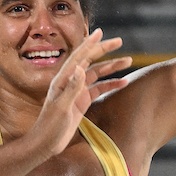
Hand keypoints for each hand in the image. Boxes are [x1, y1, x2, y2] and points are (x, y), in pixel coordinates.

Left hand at [32, 29, 131, 154]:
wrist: (46, 143)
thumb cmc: (50, 126)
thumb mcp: (62, 107)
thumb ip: (72, 88)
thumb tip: (81, 68)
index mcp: (62, 80)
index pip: (78, 57)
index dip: (90, 44)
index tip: (101, 32)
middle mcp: (69, 82)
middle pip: (89, 61)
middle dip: (104, 50)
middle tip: (119, 41)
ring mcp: (76, 91)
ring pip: (97, 74)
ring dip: (111, 67)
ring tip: (129, 60)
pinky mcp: (81, 101)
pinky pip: (99, 88)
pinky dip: (111, 84)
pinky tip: (123, 82)